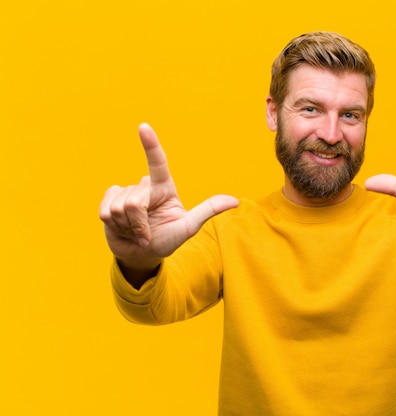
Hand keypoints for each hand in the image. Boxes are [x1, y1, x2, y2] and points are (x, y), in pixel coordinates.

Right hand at [100, 123, 238, 271]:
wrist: (142, 254)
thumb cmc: (167, 239)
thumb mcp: (188, 227)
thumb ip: (208, 211)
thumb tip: (235, 201)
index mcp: (163, 188)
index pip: (158, 163)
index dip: (150, 145)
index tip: (143, 127)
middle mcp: (144, 187)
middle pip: (134, 202)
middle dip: (139, 224)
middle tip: (146, 234)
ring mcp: (124, 192)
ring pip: (119, 208)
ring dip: (128, 227)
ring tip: (136, 231)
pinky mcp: (108, 200)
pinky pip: (105, 211)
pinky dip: (115, 226)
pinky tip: (122, 228)